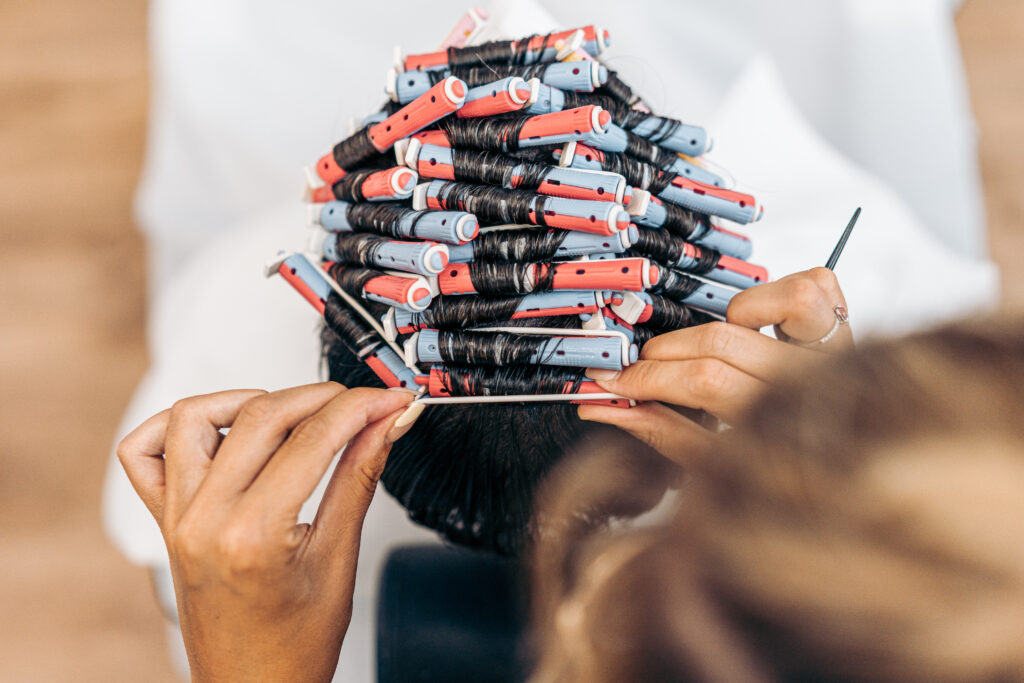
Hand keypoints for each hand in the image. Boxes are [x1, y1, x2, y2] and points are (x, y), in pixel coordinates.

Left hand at [116, 382, 419, 682]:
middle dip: (323, 397)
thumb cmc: (294, 644)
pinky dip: (178, 426)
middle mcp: (205, 519)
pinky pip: (145, 451)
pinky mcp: (165, 519)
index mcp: (253, 535)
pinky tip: (221, 430)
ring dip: (251, 400)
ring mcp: (178, 516)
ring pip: (196, 416)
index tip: (390, 400)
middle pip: (263, 415)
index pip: (315, 438)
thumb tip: (385, 426)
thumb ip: (361, 476)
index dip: (362, 407)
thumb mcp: (340, 557)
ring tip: (294, 417)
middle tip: (362, 404)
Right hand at [579, 268, 851, 462]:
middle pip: (725, 344)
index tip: (613, 383)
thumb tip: (605, 409)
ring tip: (712, 350)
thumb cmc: (776, 471)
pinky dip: (777, 296)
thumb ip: (662, 431)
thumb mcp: (716, 466)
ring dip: (731, 320)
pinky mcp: (845, 323)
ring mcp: (836, 350)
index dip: (649, 378)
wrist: (843, 471)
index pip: (706, 383)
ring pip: (785, 301)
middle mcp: (815, 381)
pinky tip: (756, 324)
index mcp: (784, 423)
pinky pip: (815, 285)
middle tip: (639, 368)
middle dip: (665, 354)